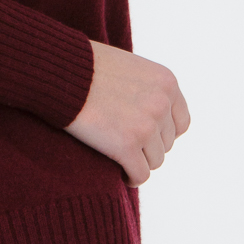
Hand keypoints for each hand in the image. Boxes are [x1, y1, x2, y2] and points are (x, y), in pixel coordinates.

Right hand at [65, 40, 190, 185]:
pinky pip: (140, 175)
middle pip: (166, 143)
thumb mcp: (129, 68)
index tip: (146, 137)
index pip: (181, 122)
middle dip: (148, 147)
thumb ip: (146, 89)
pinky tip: (120, 174)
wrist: (62, 71)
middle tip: (125, 146)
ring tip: (120, 159)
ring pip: (155, 161)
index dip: (163, 133)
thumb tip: (150, 114)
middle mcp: (162, 104)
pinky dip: (131, 177)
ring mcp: (146, 126)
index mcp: (166, 83)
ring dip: (138, 162)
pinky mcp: (126, 146)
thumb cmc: (86, 66)